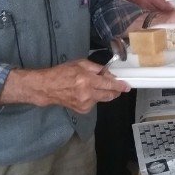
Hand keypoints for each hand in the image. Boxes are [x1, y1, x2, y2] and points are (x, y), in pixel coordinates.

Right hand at [6, 59, 129, 112]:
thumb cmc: (62, 73)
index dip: (119, 86)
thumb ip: (96, 68)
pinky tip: (86, 93)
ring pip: (102, 99)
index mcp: (86, 80)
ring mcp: (84, 103)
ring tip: (92, 86)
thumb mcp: (80, 64)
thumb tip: (109, 74)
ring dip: (102, 93)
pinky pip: (94, 103)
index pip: (108, 84)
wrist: (47, 88)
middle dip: (115, 91)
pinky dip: (94, 98)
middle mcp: (87, 93)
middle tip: (118, 87)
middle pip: (109, 95)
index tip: (127, 87)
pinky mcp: (82, 110)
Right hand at [112, 0, 173, 11]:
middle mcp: (146, 4)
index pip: (162, 5)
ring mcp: (142, 7)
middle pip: (159, 10)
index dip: (169, 7)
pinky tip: (158, 9)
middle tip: (174, 10)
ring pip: (155, 12)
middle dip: (167, 11)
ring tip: (168, 10)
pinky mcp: (139, 8)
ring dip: (161, 12)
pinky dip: (155, 11)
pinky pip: (150, 11)